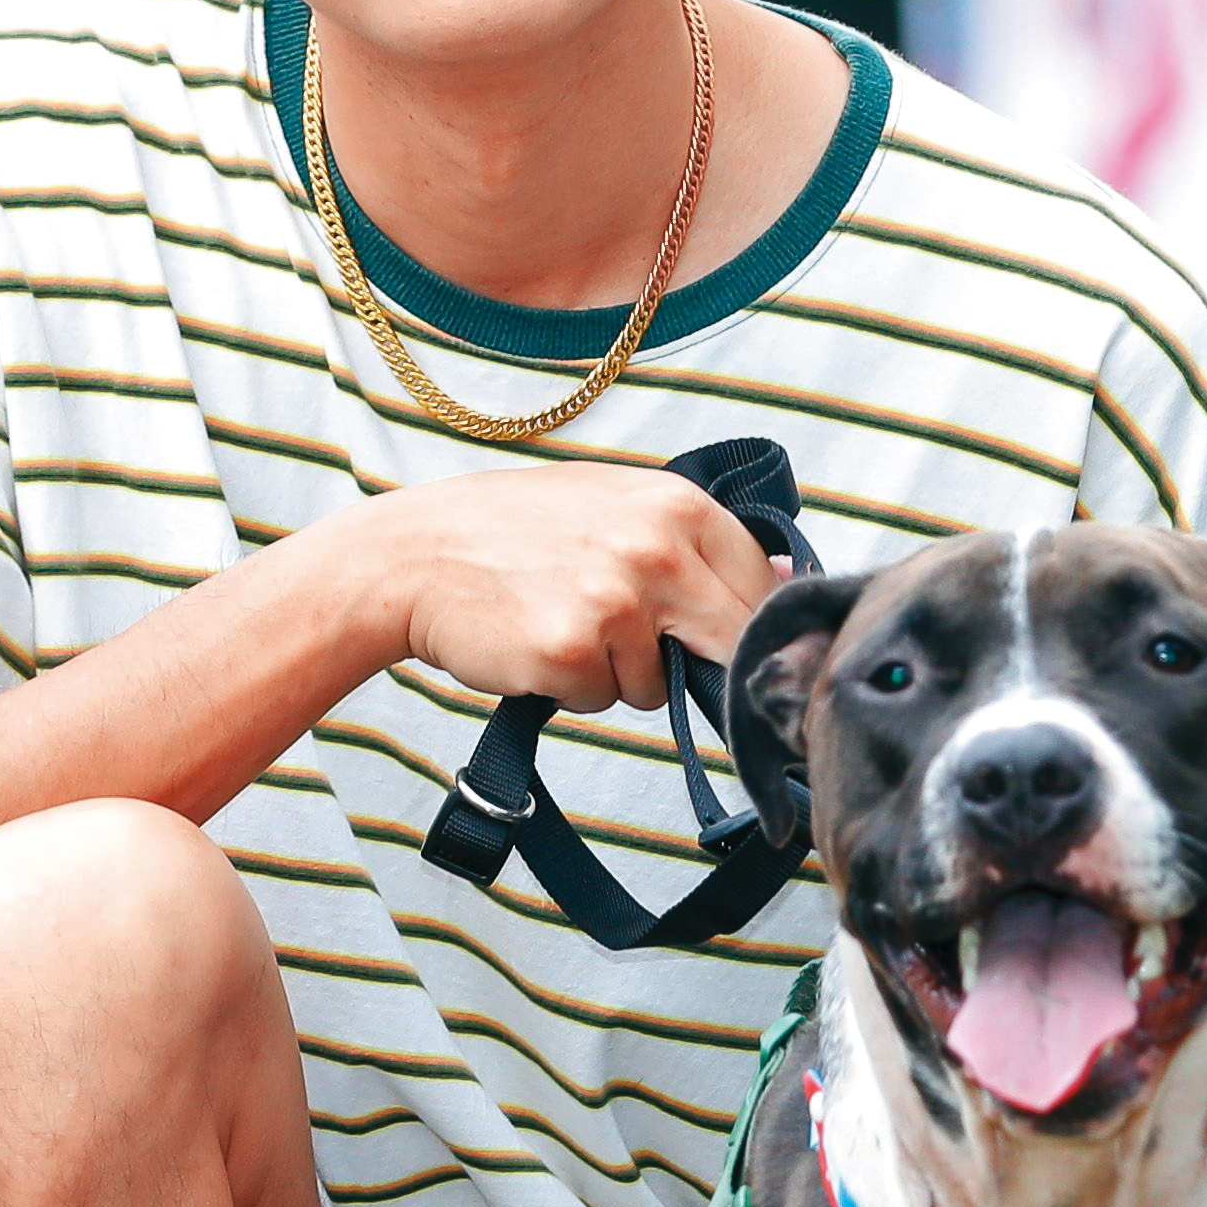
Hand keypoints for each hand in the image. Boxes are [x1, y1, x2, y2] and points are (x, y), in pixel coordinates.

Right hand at [346, 463, 773, 713]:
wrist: (416, 554)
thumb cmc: (519, 530)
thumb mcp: (618, 507)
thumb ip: (701, 543)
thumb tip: (791, 576)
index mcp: (679, 507)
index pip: (762, 590)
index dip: (742, 629)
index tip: (709, 638)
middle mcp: (656, 550)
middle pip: (731, 645)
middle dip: (697, 661)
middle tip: (639, 643)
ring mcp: (616, 602)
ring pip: (659, 684)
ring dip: (620, 673)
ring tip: (565, 622)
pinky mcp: (572, 652)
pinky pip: (603, 700)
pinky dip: (573, 688)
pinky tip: (537, 644)